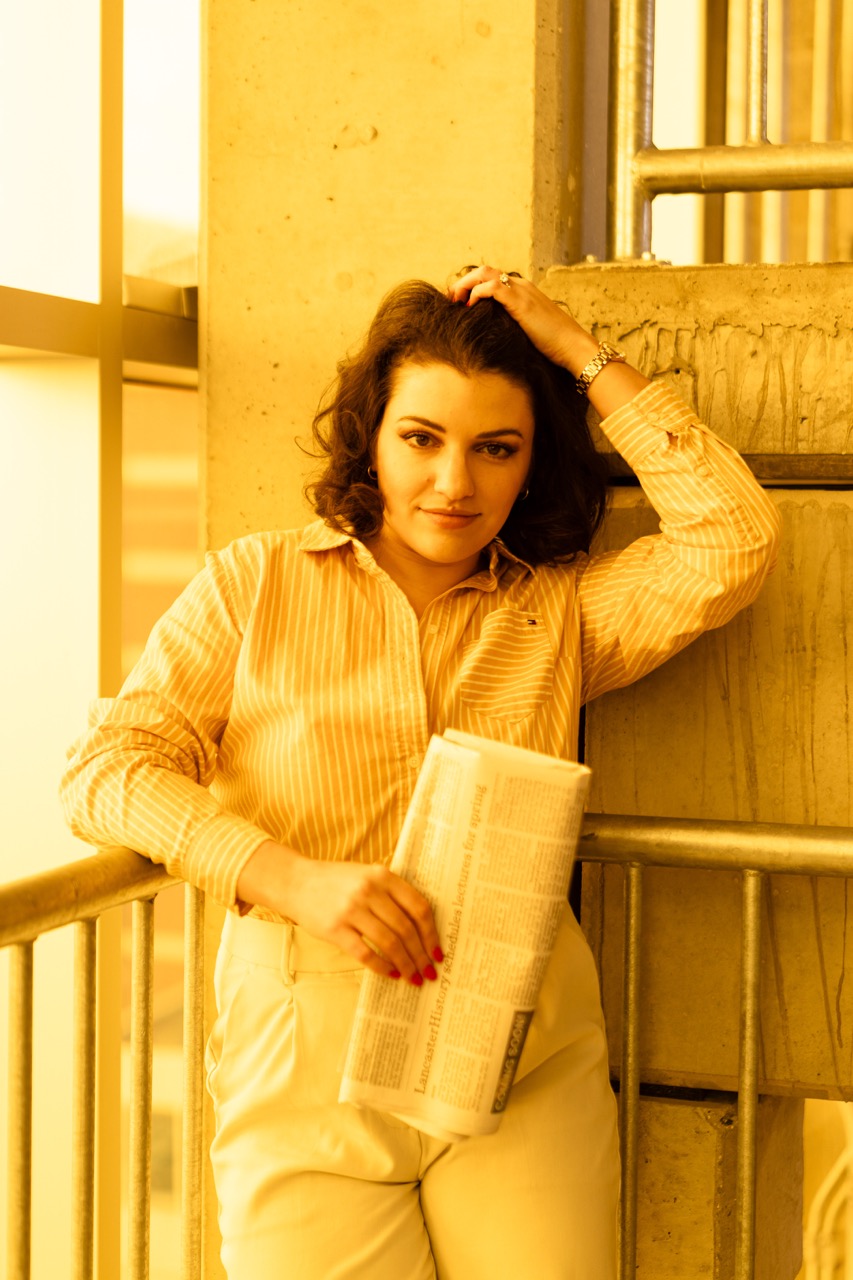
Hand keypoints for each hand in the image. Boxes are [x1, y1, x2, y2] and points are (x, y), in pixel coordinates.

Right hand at [236, 841, 442, 983]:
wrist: (296, 881)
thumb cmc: (336, 881)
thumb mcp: (367, 875)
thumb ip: (392, 893)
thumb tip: (421, 929)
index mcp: (383, 876)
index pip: (418, 907)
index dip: (432, 933)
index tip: (437, 952)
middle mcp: (369, 891)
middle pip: (406, 929)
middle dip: (421, 955)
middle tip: (429, 972)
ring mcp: (352, 910)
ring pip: (389, 943)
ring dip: (405, 964)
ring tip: (412, 977)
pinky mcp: (335, 929)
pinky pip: (365, 953)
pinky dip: (381, 966)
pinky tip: (390, 974)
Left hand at [448, 264, 597, 375]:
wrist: (573, 346)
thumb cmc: (554, 345)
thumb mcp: (528, 331)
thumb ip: (512, 326)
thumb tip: (494, 336)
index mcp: (523, 291)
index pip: (492, 278)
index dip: (472, 286)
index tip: (460, 302)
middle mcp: (521, 285)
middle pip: (484, 271)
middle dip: (464, 281)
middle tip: (452, 299)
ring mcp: (521, 291)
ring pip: (485, 273)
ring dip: (466, 283)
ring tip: (456, 300)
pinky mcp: (520, 301)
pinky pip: (492, 286)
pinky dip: (476, 293)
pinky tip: (471, 306)